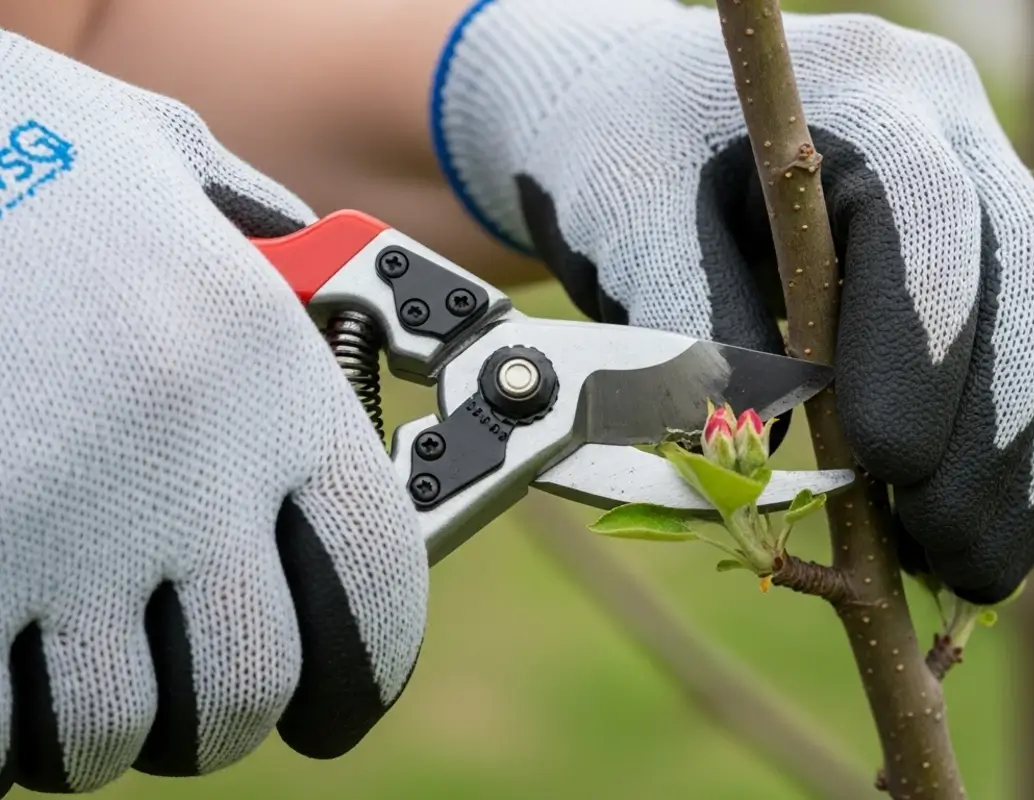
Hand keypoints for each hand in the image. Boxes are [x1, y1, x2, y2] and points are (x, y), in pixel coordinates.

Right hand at [0, 33, 425, 792]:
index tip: (347, 692)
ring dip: (111, 720)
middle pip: (250, 687)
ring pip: (112, 728)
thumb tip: (345, 300)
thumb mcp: (182, 182)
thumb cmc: (29, 152)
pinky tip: (11, 646)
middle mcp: (176, 461)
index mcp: (265, 370)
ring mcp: (49, 526)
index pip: (378, 583)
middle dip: (233, 707)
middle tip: (207, 679)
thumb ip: (280, 264)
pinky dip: (11, 720)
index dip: (371, 665)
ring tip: (92, 655)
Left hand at [432, 0, 1033, 603]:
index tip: (891, 467)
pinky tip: (986, 535)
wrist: (650, 126)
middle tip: (945, 550)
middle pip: (1023, 278)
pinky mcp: (985, 263)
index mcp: (864, 93)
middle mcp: (949, 133)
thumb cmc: (630, 156)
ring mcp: (982, 193)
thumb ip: (690, 321)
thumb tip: (754, 450)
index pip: (928, 217)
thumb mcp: (630, 217)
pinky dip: (1022, 457)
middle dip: (991, 430)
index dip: (921, 348)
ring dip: (1022, 464)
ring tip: (970, 568)